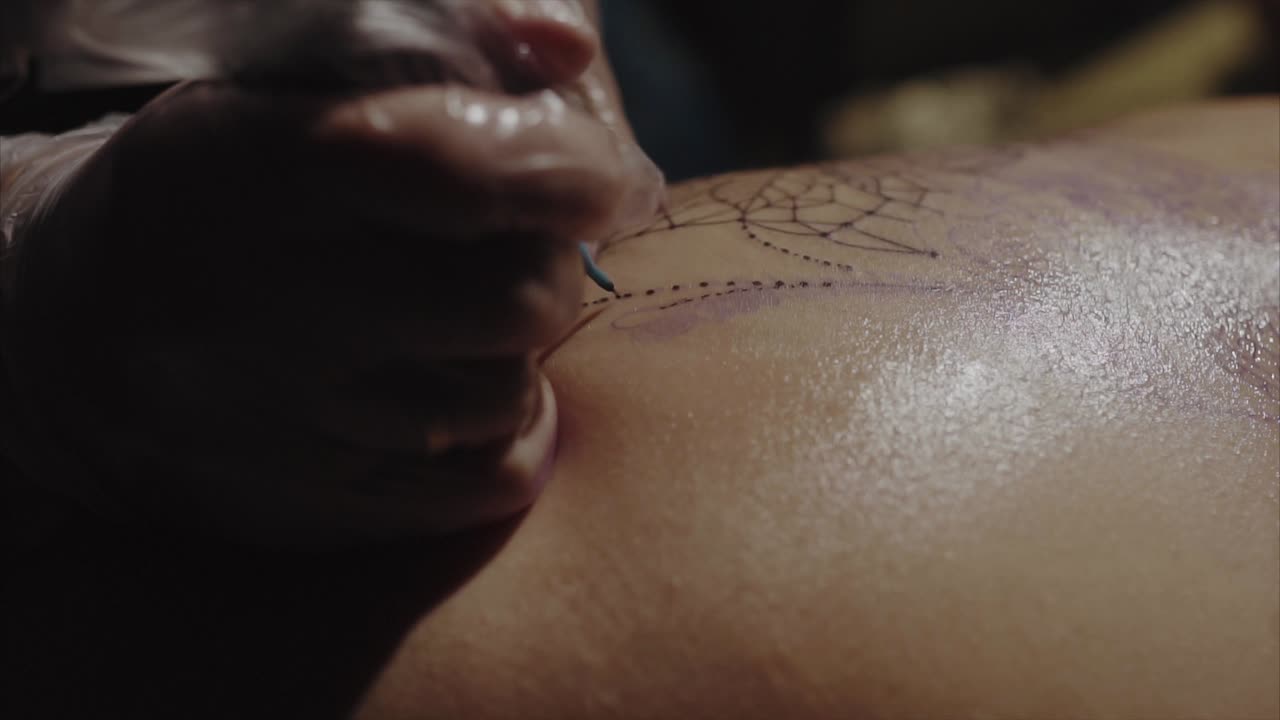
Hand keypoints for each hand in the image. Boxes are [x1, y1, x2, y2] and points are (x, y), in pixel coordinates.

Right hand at [4, 0, 661, 544]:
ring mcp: (287, 429)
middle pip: (518, 300)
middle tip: (510, 243)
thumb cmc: (221, 185)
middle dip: (550, 260)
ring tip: (453, 312)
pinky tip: (449, 380)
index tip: (595, 174)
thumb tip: (567, 53)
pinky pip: (495, 478)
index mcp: (250, 170)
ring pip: (510, 394)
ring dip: (517, 346)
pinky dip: (505, 425)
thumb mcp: (292, 84)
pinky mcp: (317, 511)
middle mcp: (263, 311)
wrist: (79, 336)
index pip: (455, 169)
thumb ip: (442, 43)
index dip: (565, 167)